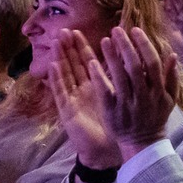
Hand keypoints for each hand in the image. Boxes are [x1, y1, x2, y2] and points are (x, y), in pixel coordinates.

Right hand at [52, 29, 119, 170]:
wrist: (106, 152)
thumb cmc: (115, 126)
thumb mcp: (120, 100)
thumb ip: (123, 81)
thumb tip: (130, 61)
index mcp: (95, 87)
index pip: (87, 62)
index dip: (82, 47)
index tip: (77, 31)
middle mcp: (82, 91)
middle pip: (73, 65)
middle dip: (68, 48)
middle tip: (63, 30)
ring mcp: (73, 100)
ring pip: (64, 75)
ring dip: (59, 58)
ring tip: (55, 42)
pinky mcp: (68, 112)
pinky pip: (61, 93)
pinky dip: (56, 79)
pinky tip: (53, 66)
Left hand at [95, 26, 176, 154]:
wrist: (143, 144)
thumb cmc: (155, 118)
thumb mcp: (169, 99)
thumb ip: (172, 78)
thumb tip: (173, 55)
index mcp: (158, 91)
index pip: (152, 63)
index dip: (144, 45)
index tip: (135, 30)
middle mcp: (143, 97)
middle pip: (135, 67)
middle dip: (126, 46)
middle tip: (117, 30)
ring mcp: (127, 105)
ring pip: (119, 77)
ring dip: (111, 57)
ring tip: (105, 40)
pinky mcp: (112, 112)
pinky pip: (105, 92)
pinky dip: (99, 77)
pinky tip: (92, 63)